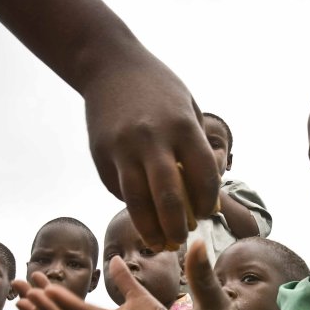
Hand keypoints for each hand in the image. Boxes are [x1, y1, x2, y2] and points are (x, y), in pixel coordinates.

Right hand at [83, 57, 219, 250]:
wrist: (109, 66)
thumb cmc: (159, 91)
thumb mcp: (187, 109)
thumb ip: (196, 149)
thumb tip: (204, 198)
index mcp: (182, 126)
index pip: (203, 176)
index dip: (207, 202)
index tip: (205, 213)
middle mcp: (153, 138)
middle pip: (169, 197)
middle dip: (177, 226)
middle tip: (181, 240)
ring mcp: (123, 148)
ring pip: (138, 202)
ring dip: (150, 229)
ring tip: (159, 242)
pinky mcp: (101, 155)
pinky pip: (118, 189)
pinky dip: (131, 206)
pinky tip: (141, 213)